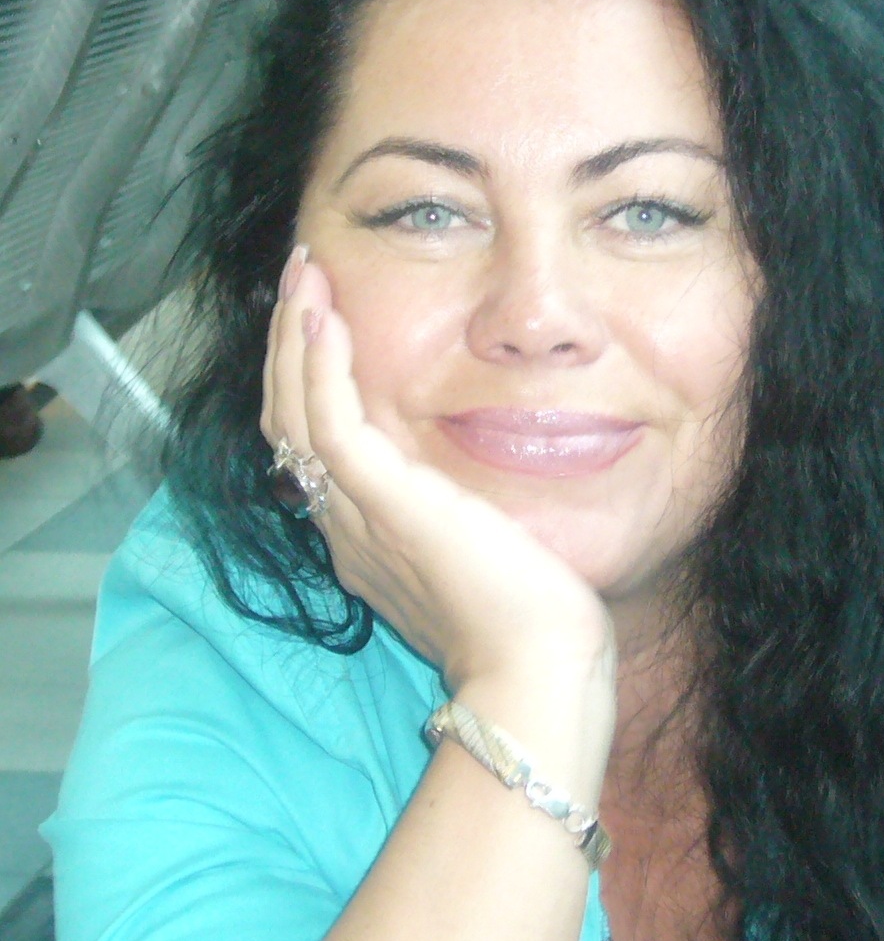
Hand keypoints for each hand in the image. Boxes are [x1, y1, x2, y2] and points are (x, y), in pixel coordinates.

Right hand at [261, 249, 616, 770]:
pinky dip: (320, 367)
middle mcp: (346, 530)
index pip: (314, 448)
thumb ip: (461, 516)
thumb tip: (473, 489)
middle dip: (289, 346)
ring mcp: (358, 518)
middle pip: (288, 423)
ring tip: (303, 273)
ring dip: (295, 336)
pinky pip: (330, 424)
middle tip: (299, 280)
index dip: (306, 383)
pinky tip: (325, 318)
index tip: (322, 324)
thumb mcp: (484, 553)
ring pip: (294, 413)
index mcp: (367, 542)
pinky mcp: (386, 506)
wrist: (538, 667)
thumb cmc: (532, 620)